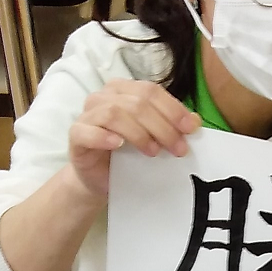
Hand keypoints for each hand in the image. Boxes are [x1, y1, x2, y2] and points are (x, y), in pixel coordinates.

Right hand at [67, 79, 200, 198]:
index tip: (191, 129)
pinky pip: (86, 130)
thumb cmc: (128, 155)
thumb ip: (172, 126)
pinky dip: (104, 136)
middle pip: (136, 103)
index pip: (151, 91)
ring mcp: (87, 114)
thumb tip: (195, 121)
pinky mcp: (75, 135)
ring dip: (139, 132)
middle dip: (162, 126)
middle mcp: (104, 97)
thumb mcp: (155, 139)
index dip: (173, 109)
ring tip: (153, 151)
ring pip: (114, 113)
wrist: (101, 179)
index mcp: (125, 91)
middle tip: (177, 148)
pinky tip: (118, 145)